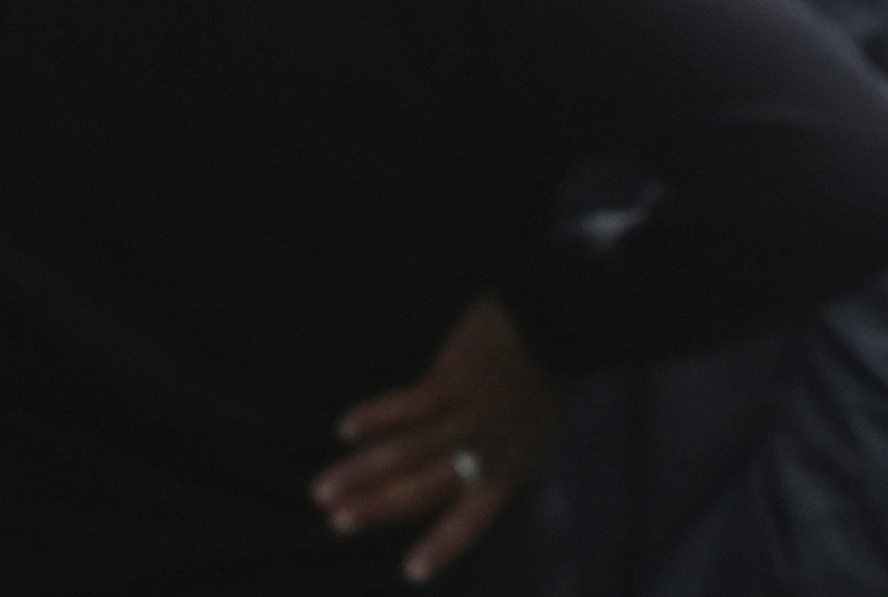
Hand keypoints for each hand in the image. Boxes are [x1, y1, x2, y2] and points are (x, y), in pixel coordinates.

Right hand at [317, 296, 555, 580]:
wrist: (563, 316)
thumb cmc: (545, 372)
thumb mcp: (535, 429)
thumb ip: (501, 458)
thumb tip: (469, 482)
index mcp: (511, 465)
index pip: (476, 517)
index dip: (445, 545)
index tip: (411, 572)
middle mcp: (490, 446)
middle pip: (427, 488)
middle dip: (379, 508)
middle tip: (337, 522)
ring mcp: (473, 412)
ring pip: (411, 452)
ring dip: (364, 472)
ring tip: (324, 488)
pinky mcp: (458, 375)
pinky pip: (412, 404)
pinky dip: (378, 416)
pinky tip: (347, 428)